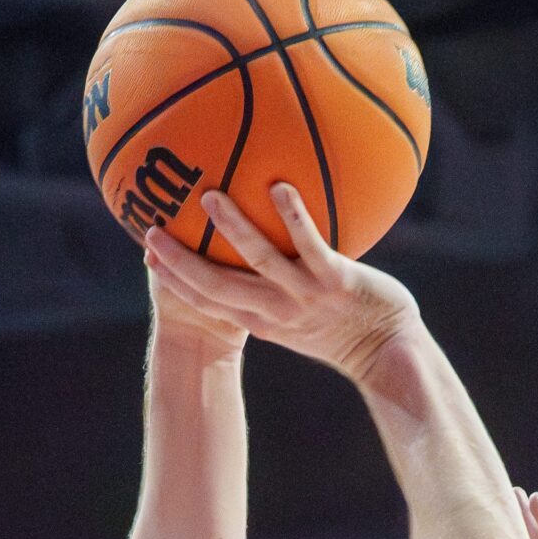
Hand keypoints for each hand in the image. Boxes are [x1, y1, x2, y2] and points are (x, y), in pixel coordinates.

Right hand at [143, 185, 419, 380]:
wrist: (389, 351)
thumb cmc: (344, 328)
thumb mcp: (299, 318)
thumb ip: (272, 290)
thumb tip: (254, 251)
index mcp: (263, 321)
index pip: (208, 302)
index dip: (175, 282)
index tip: (147, 256)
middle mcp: (278, 310)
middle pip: (217, 287)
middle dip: (181, 261)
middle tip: (151, 231)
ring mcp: (306, 296)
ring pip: (259, 260)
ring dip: (232, 228)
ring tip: (208, 197)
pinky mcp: (336, 281)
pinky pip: (311, 245)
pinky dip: (294, 217)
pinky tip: (280, 187)